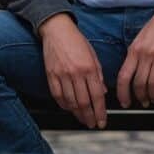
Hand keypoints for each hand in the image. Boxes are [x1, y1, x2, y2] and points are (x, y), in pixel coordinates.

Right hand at [38, 13, 106, 128]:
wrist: (56, 29)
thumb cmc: (76, 40)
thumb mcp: (93, 54)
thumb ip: (98, 74)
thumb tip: (103, 92)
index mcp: (89, 68)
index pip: (97, 96)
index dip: (100, 111)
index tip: (102, 121)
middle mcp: (76, 73)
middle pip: (84, 102)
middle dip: (89, 117)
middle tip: (92, 124)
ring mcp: (62, 74)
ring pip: (70, 102)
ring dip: (77, 114)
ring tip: (82, 119)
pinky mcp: (51, 75)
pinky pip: (57, 95)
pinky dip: (63, 105)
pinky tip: (69, 109)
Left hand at [116, 0, 153, 107]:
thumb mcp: (140, 37)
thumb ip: (135, 54)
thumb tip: (131, 72)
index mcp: (134, 49)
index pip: (124, 76)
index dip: (122, 93)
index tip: (124, 102)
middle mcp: (144, 54)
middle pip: (138, 84)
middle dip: (139, 97)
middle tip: (141, 103)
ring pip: (152, 85)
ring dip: (152, 96)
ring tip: (153, 99)